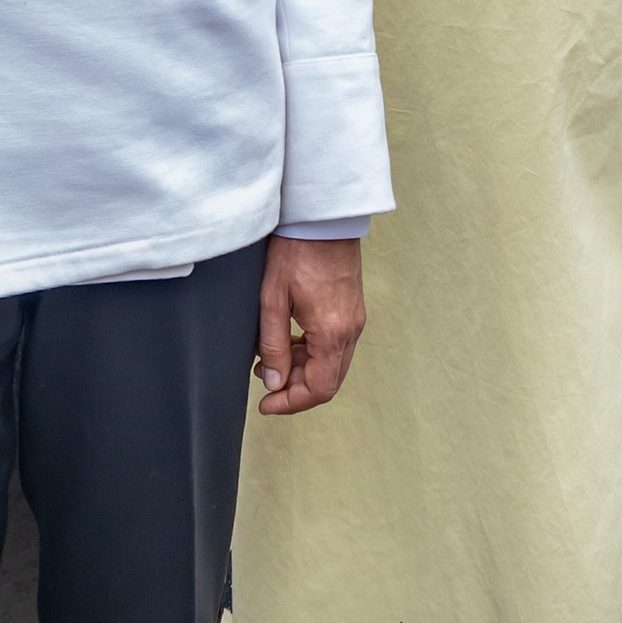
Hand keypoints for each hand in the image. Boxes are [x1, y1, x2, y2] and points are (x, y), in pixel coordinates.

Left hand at [255, 236, 366, 416]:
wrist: (322, 218)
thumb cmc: (296, 251)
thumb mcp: (272, 299)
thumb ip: (273, 345)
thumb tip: (274, 382)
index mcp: (332, 332)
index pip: (319, 389)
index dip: (291, 403)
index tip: (266, 404)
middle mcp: (350, 330)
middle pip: (329, 381)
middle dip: (296, 389)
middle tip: (266, 380)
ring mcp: (355, 320)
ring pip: (333, 365)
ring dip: (304, 370)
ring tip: (271, 357)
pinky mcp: (353, 310)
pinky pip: (336, 346)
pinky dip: (314, 354)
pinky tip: (290, 340)